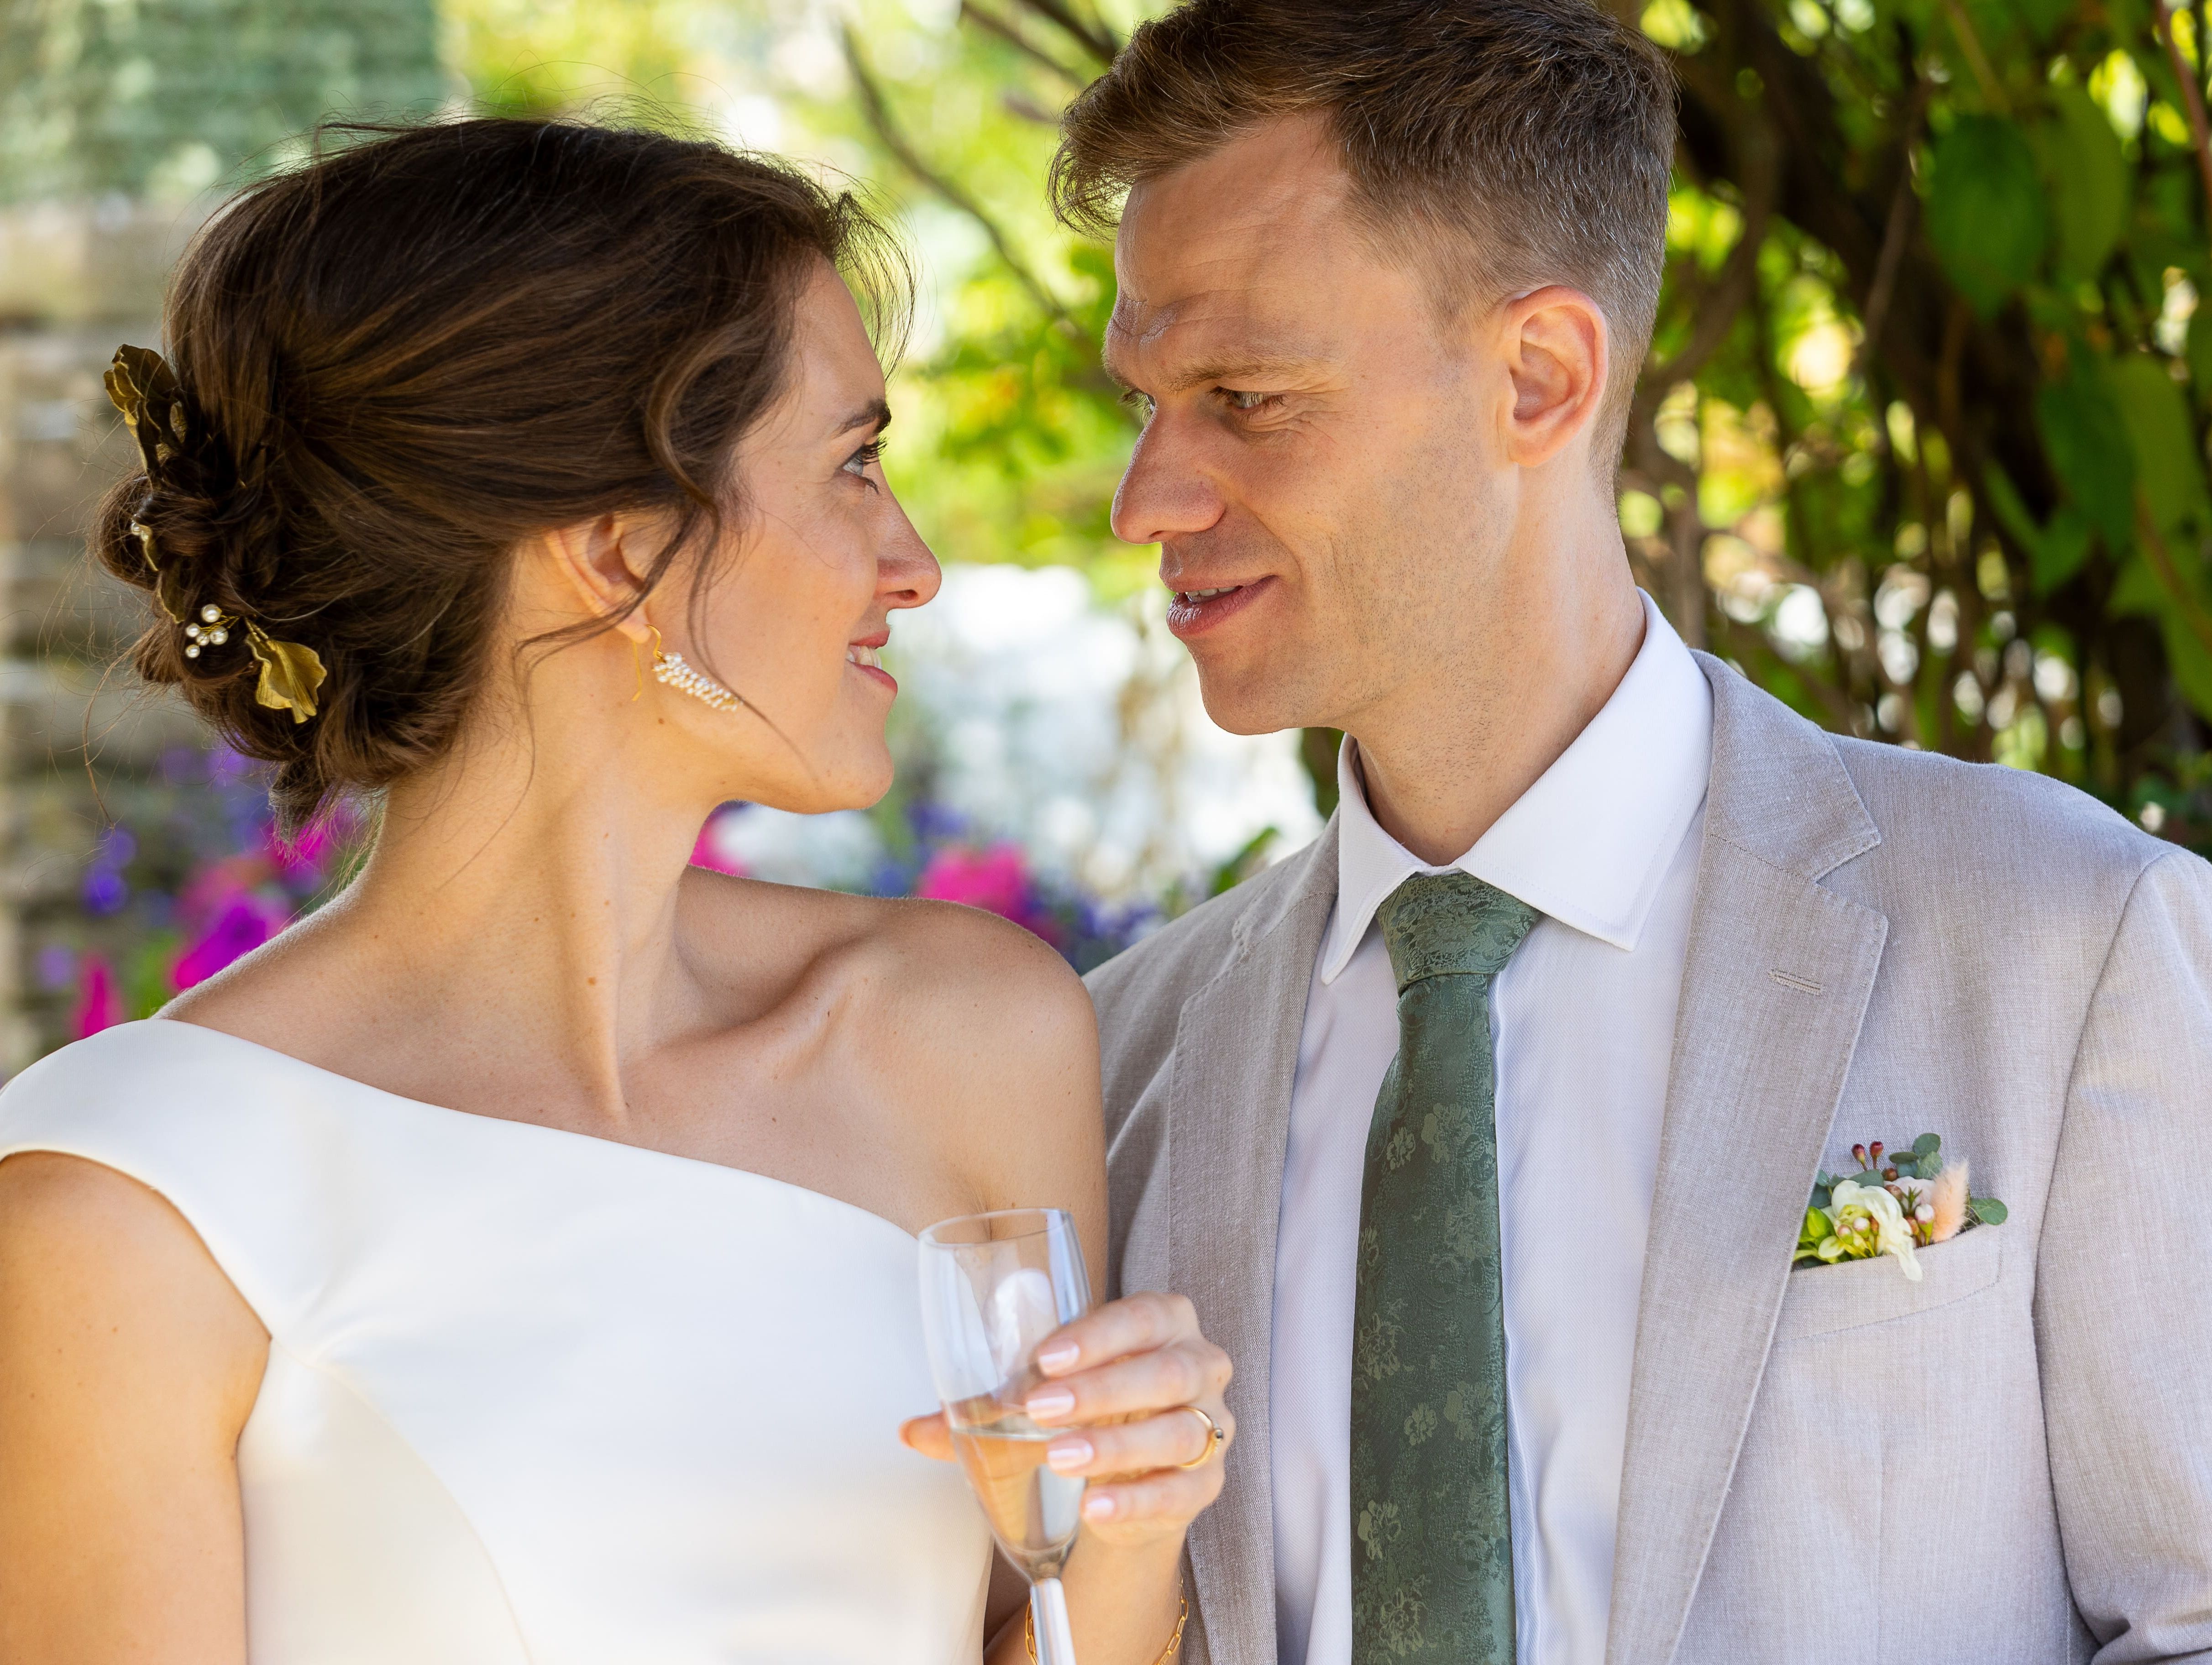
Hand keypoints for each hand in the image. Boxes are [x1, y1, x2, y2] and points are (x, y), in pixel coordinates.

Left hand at [901, 1290, 1233, 1547]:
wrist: (1129, 1476)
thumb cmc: (1088, 1411)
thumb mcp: (1042, 1399)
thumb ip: (984, 1409)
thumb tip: (911, 1430)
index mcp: (1164, 1323)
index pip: (1143, 1316)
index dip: (1099, 1334)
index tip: (1046, 1358)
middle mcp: (1200, 1367)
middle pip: (1166, 1372)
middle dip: (1101, 1390)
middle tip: (1040, 1409)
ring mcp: (1211, 1427)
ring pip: (1180, 1431)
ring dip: (1116, 1446)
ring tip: (1060, 1458)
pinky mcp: (1206, 1483)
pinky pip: (1181, 1492)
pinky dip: (1135, 1501)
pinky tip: (1093, 1507)